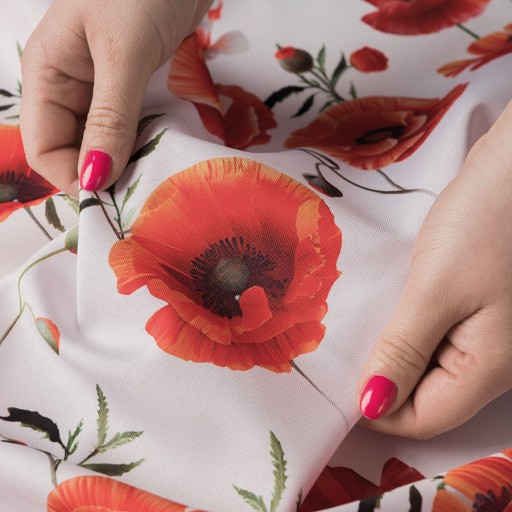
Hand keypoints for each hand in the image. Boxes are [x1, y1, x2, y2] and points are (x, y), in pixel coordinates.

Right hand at [20, 0, 211, 195]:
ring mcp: (99, 89)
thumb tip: (94, 177)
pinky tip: (156, 154)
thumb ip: (109, 117)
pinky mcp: (128, 88)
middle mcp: (67, 87)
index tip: (111, 197)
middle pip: (72, 151)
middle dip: (100, 175)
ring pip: (101, 143)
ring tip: (149, 176)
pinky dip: (139, 145)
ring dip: (122, 163)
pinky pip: (126, 129)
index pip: (44, 148)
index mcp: (47, 75)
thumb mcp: (122, 54)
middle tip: (136, 190)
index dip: (72, 178)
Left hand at [356, 100, 511, 438]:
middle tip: (337, 354)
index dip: (377, 411)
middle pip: (426, 396)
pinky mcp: (476, 306)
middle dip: (379, 381)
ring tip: (352, 332)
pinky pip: (434, 336)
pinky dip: (404, 329)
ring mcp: (486, 333)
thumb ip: (404, 351)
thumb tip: (373, 406)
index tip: (335, 387)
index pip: (424, 419)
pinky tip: (382, 311)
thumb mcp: (436, 289)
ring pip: (428, 366)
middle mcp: (492, 360)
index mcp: (488, 368)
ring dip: (389, 353)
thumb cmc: (487, 222)